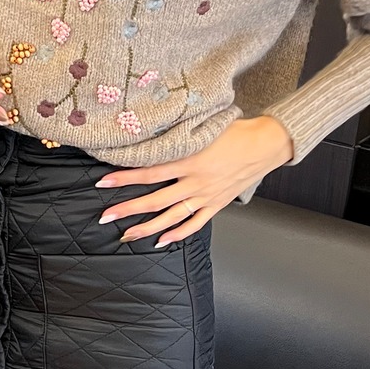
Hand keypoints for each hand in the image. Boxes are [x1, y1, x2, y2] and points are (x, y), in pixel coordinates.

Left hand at [95, 116, 294, 244]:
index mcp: (190, 160)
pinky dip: (178, 234)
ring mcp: (206, 196)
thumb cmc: (235, 131)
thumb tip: (150, 136)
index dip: (125, 178)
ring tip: (127, 235)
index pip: (149, 173)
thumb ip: (177, 136)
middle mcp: (196, 182)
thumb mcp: (203, 127)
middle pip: (155, 200)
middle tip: (106, 216)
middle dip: (128, 209)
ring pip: (171, 216)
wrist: (265, 145)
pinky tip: (162, 241)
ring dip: (147, 227)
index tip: (104, 183)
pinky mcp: (216, 204)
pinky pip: (195, 224)